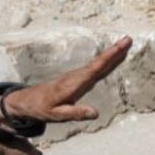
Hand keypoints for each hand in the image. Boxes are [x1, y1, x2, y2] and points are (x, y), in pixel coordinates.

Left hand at [0, 36, 131, 123]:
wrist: (26, 101)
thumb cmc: (42, 108)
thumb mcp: (57, 115)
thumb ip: (76, 113)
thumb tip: (96, 112)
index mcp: (74, 84)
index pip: (95, 69)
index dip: (110, 57)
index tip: (122, 46)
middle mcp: (77, 76)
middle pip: (99, 62)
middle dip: (114, 51)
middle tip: (128, 39)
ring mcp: (76, 76)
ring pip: (98, 63)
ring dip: (112, 54)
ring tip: (124, 45)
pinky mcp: (77, 78)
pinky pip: (95, 68)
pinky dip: (105, 61)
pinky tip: (111, 59)